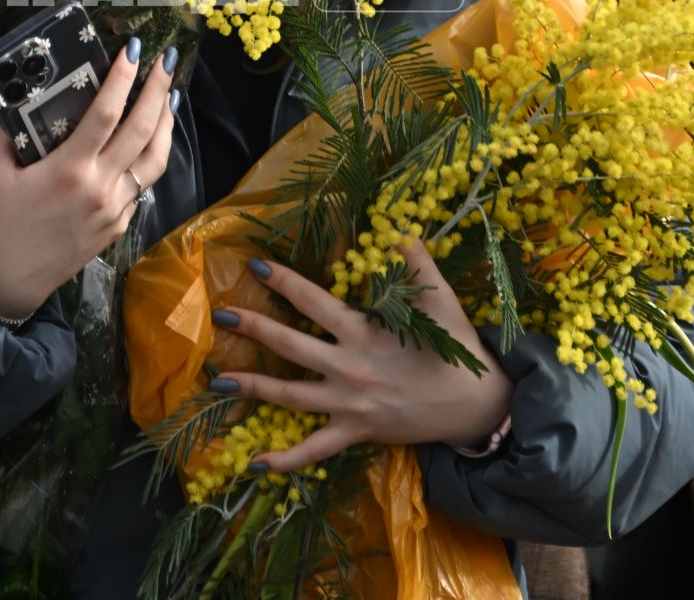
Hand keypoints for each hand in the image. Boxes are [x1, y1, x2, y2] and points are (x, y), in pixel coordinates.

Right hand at [0, 43, 176, 318]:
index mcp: (69, 170)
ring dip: (166, 124)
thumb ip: (10, 134)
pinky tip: (149, 140)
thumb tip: (26, 103)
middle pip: (142, 130)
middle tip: (166, 61)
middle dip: (157, 90)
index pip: (105, 114)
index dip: (122, 79)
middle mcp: (100, 187)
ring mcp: (116, 208)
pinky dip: (150, 156)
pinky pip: (143, 184)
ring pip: (155, 159)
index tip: (134, 51)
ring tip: (170, 95)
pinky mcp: (121, 224)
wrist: (10, 278)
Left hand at [209, 240, 512, 471]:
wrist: (475, 405)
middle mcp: (348, 368)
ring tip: (217, 380)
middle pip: (290, 345)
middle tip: (221, 315)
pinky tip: (256, 464)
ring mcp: (348, 404)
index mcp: (363, 333)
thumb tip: (399, 228)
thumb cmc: (456, 349)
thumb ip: (417, 262)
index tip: (254, 266)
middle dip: (253, 329)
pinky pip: (314, 450)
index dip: (283, 282)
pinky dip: (286, 460)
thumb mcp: (440, 299)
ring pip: (290, 396)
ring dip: (252, 387)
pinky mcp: (355, 432)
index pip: (313, 302)